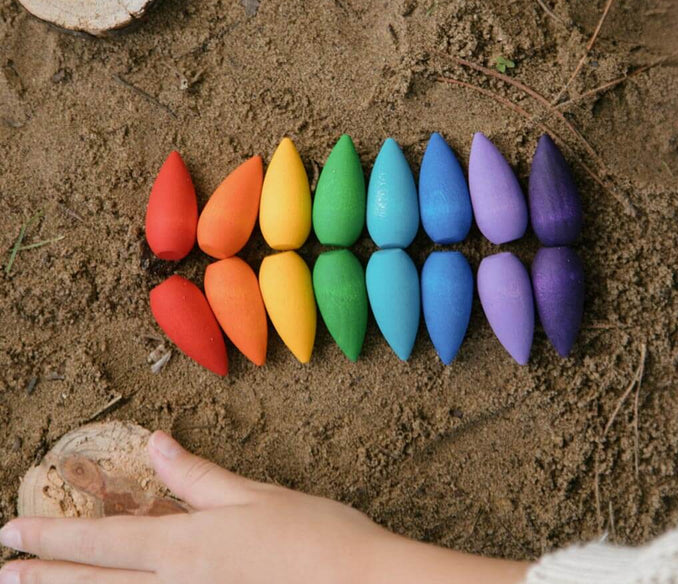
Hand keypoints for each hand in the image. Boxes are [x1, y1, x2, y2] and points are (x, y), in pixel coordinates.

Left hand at [0, 431, 529, 583]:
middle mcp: (180, 583)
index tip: (11, 534)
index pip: (104, 542)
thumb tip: (154, 445)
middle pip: (98, 583)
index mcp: (188, 543)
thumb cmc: (311, 536)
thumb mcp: (253, 495)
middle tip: (5, 571)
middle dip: (46, 577)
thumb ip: (196, 475)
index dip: (53, 538)